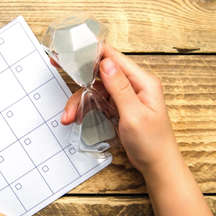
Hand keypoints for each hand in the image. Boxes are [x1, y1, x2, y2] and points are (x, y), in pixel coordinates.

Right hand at [60, 45, 180, 177]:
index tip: (71, 50)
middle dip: (79, 79)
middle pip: (100, 72)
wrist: (157, 165)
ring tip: (69, 115)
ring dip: (80, 100)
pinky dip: (85, 107)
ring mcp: (126, 95)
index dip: (91, 52)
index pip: (114, 57)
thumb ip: (119, 87)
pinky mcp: (119, 106)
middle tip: (58, 67)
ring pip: (95, 88)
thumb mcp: (134, 114)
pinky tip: (78, 117)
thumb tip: (106, 63)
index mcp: (142, 81)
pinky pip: (98, 100)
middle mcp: (134, 84)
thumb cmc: (153, 143)